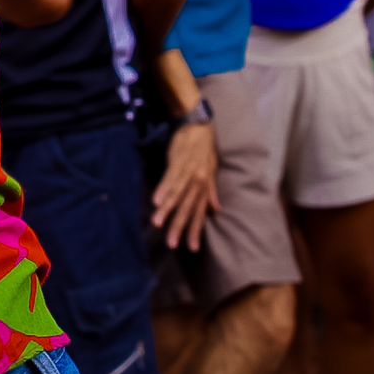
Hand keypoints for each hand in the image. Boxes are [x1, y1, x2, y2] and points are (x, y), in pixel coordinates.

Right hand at [152, 122, 220, 251]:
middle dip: (180, 227)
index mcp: (206, 187)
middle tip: (172, 244)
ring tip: (158, 223)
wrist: (199, 126)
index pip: (199, 213)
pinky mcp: (177, 163)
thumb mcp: (213, 171)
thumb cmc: (205, 149)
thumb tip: (217, 210)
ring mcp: (187, 173)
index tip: (191, 248)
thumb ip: (212, 191)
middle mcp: (198, 183)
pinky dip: (163, 190)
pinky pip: (169, 179)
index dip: (195, 230)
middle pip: (187, 208)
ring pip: (177, 196)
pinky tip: (156, 201)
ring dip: (168, 211)